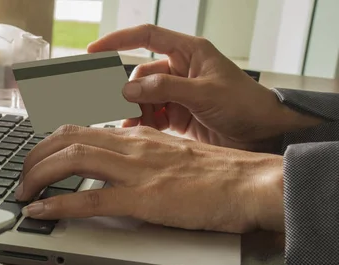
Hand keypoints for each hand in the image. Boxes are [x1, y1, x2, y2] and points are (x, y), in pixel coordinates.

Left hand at [16, 124, 283, 233]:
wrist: (252, 184)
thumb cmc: (219, 175)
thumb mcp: (172, 156)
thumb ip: (142, 159)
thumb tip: (118, 171)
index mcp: (137, 136)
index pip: (81, 128)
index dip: (50, 142)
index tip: (37, 156)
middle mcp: (131, 145)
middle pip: (66, 139)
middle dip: (34, 157)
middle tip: (22, 177)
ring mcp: (136, 170)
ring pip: (70, 160)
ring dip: (37, 176)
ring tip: (22, 193)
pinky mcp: (144, 199)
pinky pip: (89, 199)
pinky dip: (58, 204)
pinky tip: (41, 211)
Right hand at [87, 24, 322, 151]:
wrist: (263, 133)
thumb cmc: (246, 104)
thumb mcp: (205, 93)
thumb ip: (166, 89)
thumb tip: (130, 89)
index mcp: (189, 52)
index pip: (147, 37)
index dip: (119, 40)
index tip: (94, 51)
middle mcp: (179, 70)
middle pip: (139, 75)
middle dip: (128, 92)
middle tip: (118, 107)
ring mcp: (176, 94)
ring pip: (141, 98)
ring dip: (134, 112)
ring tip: (131, 126)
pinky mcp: (175, 116)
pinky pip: (149, 116)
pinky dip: (141, 125)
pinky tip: (138, 133)